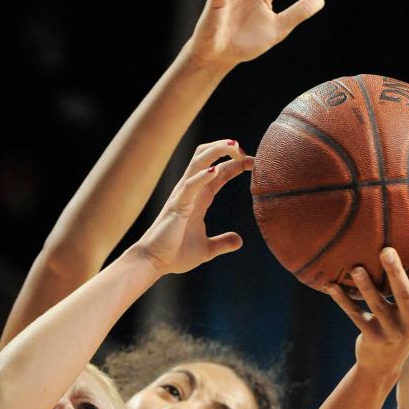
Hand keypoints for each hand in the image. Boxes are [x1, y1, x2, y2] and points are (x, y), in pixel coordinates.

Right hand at [135, 140, 248, 274]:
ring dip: (216, 151)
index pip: (220, 171)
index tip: (253, 162)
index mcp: (200, 198)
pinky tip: (215, 171)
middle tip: (244, 149)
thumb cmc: (175, 254)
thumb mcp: (206, 249)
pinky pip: (189, 186)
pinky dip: (202, 176)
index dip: (236, 163)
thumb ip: (222, 243)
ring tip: (233, 146)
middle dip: (226, 148)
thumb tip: (239, 241)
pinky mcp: (176, 205)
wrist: (155, 263)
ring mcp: (182, 196)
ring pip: (198, 162)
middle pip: (207, 157)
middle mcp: (191, 191)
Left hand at [329, 231, 408, 382]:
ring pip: (378, 305)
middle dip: (396, 271)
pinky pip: (356, 316)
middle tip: (387, 250)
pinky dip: (343, 301)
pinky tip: (332, 286)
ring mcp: (392, 331)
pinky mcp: (373, 337)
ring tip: (356, 269)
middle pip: (406, 293)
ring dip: (366, 286)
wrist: (385, 368)